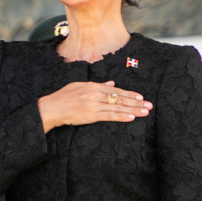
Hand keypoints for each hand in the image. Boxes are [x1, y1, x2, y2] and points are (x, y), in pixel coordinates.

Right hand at [37, 81, 151, 132]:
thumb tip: (111, 84)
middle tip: (149, 105)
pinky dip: (121, 116)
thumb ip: (97, 85)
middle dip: (136, 102)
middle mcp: (96, 94)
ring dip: (133, 110)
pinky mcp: (91, 115)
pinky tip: (131, 117)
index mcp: (93, 86)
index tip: (140, 97)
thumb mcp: (79, 86)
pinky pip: (110, 115)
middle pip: (120, 98)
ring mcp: (94, 104)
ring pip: (118, 107)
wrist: (52, 107)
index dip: (129, 94)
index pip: (116, 90)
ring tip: (145, 111)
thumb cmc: (63, 97)